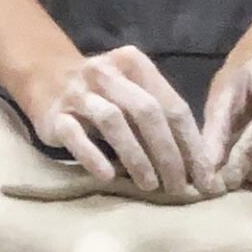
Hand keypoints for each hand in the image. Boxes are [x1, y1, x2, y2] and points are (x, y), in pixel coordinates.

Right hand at [20, 44, 221, 199]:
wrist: (46, 77)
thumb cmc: (103, 93)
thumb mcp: (133, 92)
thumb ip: (160, 117)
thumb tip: (198, 165)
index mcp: (134, 64)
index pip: (172, 104)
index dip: (191, 144)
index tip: (204, 178)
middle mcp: (107, 72)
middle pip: (147, 112)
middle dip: (168, 153)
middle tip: (179, 187)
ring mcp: (78, 92)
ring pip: (113, 121)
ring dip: (136, 156)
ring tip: (150, 185)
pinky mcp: (54, 114)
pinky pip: (75, 135)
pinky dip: (94, 157)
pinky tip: (108, 176)